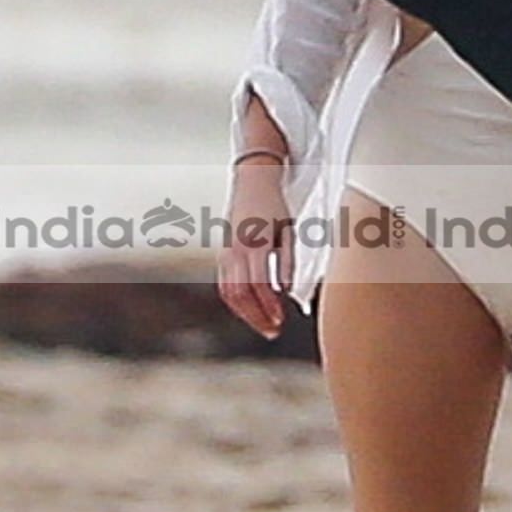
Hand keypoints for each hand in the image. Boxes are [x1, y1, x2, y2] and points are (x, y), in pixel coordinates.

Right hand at [218, 164, 294, 339]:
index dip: (269, 306)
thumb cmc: (276, 204)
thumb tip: (286, 292)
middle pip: (240, 293)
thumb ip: (288, 261)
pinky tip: (254, 310)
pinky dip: (238, 302)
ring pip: (229, 292)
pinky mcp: (222, 253)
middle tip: (274, 331)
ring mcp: (225, 251)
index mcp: (256, 241)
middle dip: (257, 316)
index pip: (259, 283)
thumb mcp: (289, 230)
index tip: (282, 320)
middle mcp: (236, 248)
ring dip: (246, 313)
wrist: (252, 179)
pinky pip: (225, 284)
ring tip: (265, 325)